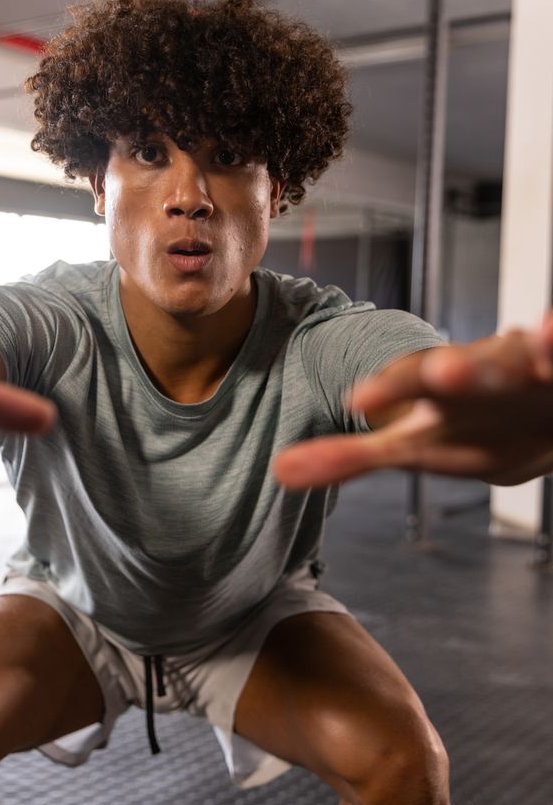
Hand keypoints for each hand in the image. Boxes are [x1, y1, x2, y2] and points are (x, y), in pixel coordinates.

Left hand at [273, 314, 552, 489]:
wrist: (544, 404)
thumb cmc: (474, 426)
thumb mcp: (416, 445)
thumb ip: (352, 456)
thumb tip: (279, 472)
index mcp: (441, 393)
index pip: (409, 386)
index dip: (389, 390)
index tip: (359, 397)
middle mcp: (483, 375)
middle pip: (469, 371)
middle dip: (459, 372)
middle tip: (444, 373)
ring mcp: (528, 374)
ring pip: (524, 363)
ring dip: (524, 355)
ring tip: (531, 335)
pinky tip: (552, 332)